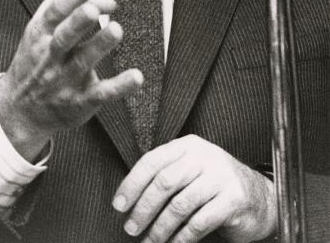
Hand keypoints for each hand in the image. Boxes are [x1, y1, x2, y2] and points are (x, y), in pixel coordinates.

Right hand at [0, 0, 142, 161]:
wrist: (18, 111)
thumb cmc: (36, 60)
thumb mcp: (43, 31)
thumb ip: (72, 10)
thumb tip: (109, 1)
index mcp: (40, 32)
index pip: (57, 8)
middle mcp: (50, 55)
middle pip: (64, 36)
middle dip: (78, 22)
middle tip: (93, 9)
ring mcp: (63, 80)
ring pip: (82, 62)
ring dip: (99, 46)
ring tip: (116, 30)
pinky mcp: (79, 102)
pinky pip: (100, 94)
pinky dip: (118, 87)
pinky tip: (135, 77)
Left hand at [112, 136, 275, 241]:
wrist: (261, 199)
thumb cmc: (216, 186)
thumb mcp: (191, 170)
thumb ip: (166, 175)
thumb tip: (129, 197)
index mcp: (188, 145)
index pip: (152, 161)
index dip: (132, 184)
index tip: (118, 205)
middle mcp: (204, 156)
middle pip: (164, 182)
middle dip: (143, 208)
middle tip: (131, 228)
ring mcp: (221, 176)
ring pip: (180, 205)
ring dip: (160, 228)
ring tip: (149, 241)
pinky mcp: (233, 199)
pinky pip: (199, 222)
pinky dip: (182, 238)